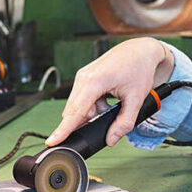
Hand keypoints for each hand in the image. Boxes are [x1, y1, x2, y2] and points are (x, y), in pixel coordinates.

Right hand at [46, 37, 172, 147]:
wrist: (139, 50)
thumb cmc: (138, 69)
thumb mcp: (136, 99)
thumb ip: (124, 123)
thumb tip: (111, 140)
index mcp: (94, 81)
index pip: (75, 111)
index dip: (63, 130)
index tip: (52, 141)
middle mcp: (83, 77)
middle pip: (74, 111)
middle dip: (87, 121)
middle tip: (108, 114)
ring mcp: (82, 76)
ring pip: (78, 106)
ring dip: (92, 113)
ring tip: (112, 103)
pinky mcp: (84, 77)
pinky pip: (81, 99)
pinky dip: (93, 105)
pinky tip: (107, 99)